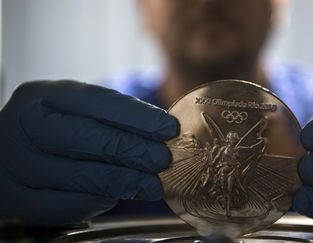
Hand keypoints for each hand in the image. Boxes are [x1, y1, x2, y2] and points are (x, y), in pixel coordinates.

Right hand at [0, 80, 177, 225]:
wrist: (7, 151)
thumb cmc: (53, 129)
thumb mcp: (73, 111)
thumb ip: (109, 119)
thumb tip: (162, 134)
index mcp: (44, 94)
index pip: (97, 101)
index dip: (137, 116)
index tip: (169, 128)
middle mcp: (25, 125)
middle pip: (87, 137)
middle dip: (134, 149)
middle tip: (164, 159)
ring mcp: (16, 163)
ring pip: (79, 175)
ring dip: (124, 180)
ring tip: (153, 184)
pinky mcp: (16, 198)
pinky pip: (62, 205)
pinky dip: (95, 202)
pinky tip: (118, 197)